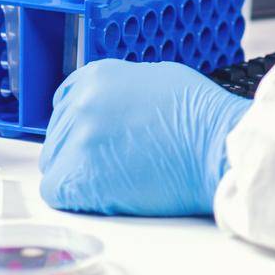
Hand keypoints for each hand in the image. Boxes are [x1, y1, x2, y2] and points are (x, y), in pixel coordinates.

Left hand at [39, 60, 250, 216]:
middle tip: (113, 163)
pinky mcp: (80, 177)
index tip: (95, 137)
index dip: (81, 124)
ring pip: (55, 163)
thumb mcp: (157, 78)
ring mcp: (79, 139)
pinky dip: (77, 198)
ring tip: (117, 178)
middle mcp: (82, 102)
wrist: (219, 146)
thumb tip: (110, 108)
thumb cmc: (201, 116)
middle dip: (80, 150)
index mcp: (98, 76)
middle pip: (58, 135)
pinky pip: (56, 192)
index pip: (64, 102)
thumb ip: (121, 90)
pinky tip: (107, 194)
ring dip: (78, 173)